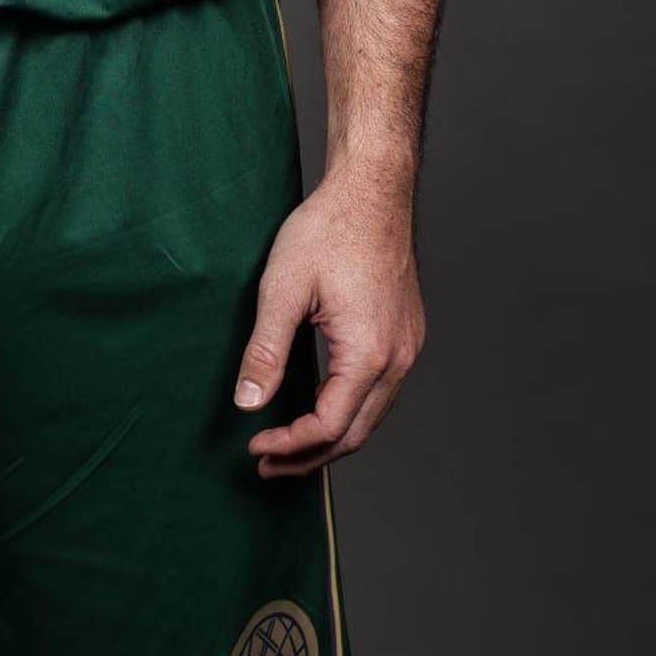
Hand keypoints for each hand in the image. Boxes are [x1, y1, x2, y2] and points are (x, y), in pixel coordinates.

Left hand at [232, 168, 424, 474]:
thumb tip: (248, 405)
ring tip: (287, 443)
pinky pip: (379, 391)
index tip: (254, 446)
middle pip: (355, 434)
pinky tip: (318, 403)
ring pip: (370, 416)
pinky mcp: (406, 336)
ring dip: (330, 436)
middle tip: (266, 464)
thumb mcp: (282, 288)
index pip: (328, 426)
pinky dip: (348, 409)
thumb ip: (266, 351)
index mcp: (368, 354)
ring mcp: (407, 349)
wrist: (372, 190)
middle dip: (309, 456)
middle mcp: (398, 359)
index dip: (289, 445)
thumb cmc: (328, 230)